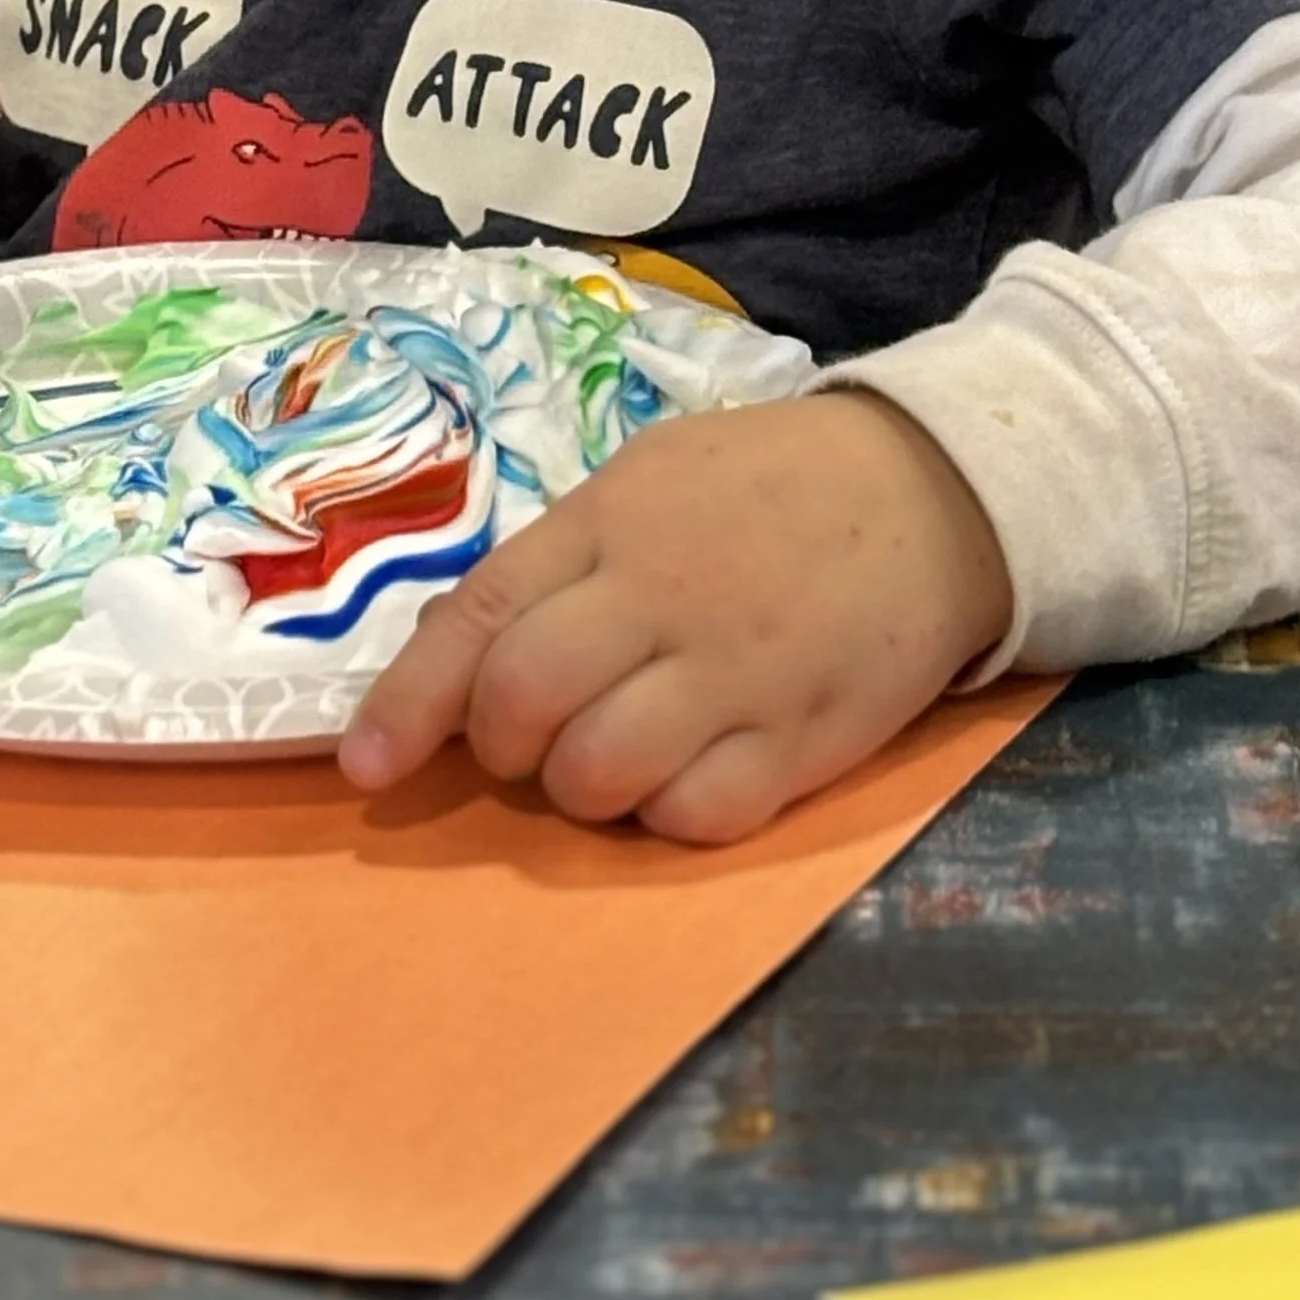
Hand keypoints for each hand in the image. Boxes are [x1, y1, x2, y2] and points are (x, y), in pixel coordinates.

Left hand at [337, 391, 1013, 841]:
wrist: (932, 492)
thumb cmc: (766, 485)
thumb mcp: (647, 482)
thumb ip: (560, 562)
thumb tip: (465, 655)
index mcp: (609, 525)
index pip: (479, 618)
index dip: (409, 703)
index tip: (367, 766)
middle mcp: (661, 599)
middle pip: (525, 703)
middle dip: (499, 746)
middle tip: (526, 740)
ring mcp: (735, 675)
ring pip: (599, 774)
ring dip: (580, 788)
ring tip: (610, 755)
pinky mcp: (802, 742)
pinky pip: (696, 817)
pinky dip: (667, 817)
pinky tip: (685, 777)